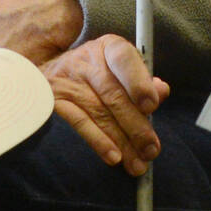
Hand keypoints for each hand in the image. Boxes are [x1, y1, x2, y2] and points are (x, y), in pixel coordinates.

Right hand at [41, 34, 169, 175]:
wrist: (48, 69)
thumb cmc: (96, 72)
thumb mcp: (120, 68)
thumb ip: (143, 80)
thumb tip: (162, 91)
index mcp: (109, 47)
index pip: (124, 59)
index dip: (138, 82)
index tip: (152, 106)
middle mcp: (87, 60)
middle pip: (113, 94)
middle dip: (136, 125)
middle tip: (151, 149)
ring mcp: (68, 80)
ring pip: (99, 112)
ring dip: (122, 141)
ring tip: (138, 162)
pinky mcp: (55, 101)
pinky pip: (79, 123)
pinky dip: (98, 141)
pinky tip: (114, 157)